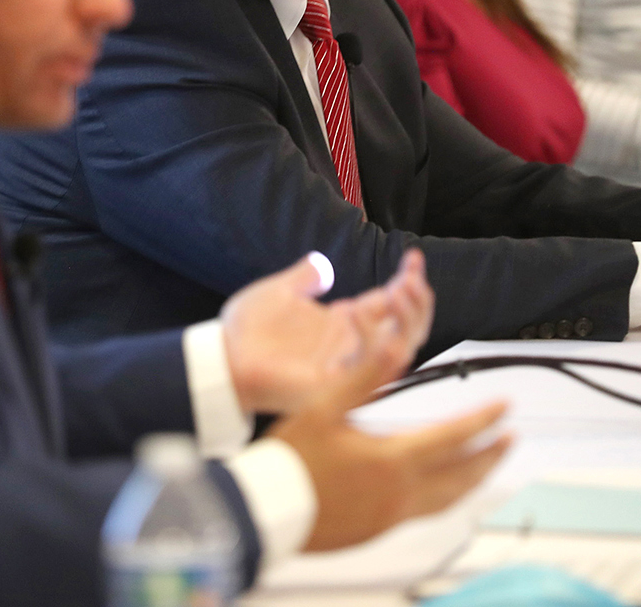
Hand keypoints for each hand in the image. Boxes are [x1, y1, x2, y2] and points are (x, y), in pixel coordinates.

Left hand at [221, 250, 432, 413]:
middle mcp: (352, 346)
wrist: (221, 356)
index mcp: (345, 324)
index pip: (394, 305)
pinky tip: (363, 315)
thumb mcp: (280, 293)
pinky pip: (367, 371)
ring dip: (407, 323)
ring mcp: (345, 367)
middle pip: (409, 331)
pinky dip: (376, 346)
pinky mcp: (333, 384)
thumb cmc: (247, 330)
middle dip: (419, 305)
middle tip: (408, 281)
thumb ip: (304, 279)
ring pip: (399, 352)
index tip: (413, 256)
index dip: (411, 282)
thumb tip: (319, 264)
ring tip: (397, 293)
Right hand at [269, 336, 510, 551]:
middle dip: (490, 454)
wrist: (266, 511)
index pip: (453, 436)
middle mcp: (400, 492)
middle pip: (462, 474)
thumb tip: (393, 344)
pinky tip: (441, 490)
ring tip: (486, 466)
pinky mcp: (379, 529)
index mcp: (391, 459)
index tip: (504, 406)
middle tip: (509, 438)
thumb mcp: (324, 407)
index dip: (483, 419)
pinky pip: (426, 513)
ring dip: (473, 479)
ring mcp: (391, 515)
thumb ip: (364, 376)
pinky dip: (446, 498)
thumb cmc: (291, 460)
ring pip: (449, 500)